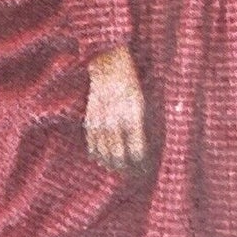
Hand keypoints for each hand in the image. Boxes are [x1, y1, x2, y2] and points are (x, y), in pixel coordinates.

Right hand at [84, 46, 146, 171]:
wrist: (107, 62)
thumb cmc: (131, 81)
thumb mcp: (144, 100)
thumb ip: (143, 123)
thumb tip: (147, 145)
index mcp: (133, 114)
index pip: (136, 149)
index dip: (140, 163)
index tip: (145, 168)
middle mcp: (115, 117)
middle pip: (118, 153)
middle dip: (125, 167)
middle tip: (132, 173)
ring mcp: (100, 117)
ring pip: (103, 149)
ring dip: (109, 162)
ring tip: (116, 169)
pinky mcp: (90, 114)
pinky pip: (91, 139)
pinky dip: (95, 151)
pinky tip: (100, 157)